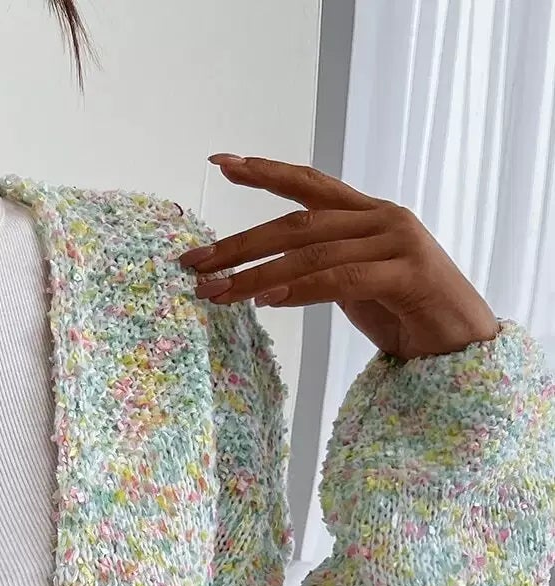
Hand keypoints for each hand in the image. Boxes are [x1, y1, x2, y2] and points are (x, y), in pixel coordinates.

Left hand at [179, 154, 499, 360]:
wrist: (463, 351)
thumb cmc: (409, 319)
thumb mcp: (357, 288)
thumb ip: (324, 268)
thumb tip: (271, 275)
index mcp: (370, 215)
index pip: (310, 184)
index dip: (265, 171)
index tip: (220, 162)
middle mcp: (384, 219)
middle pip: (298, 222)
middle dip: (240, 242)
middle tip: (194, 261)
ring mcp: (399, 243)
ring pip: (313, 252)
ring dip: (257, 274)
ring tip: (215, 292)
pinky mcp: (408, 275)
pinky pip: (341, 279)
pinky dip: (300, 289)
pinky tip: (266, 299)